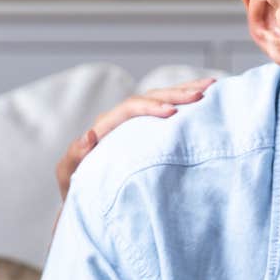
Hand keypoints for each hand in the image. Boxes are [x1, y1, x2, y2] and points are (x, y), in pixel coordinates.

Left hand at [54, 79, 212, 198]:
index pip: (130, 108)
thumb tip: (88, 136)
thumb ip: (74, 156)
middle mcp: (120, 119)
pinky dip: (184, 100)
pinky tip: (207, 95)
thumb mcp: (68, 175)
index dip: (150, 107)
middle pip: (150, 97)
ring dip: (184, 90)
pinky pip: (166, 109)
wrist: (83, 193)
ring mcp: (135, 122)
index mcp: (105, 126)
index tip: (172, 113)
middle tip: (200, 94)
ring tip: (210, 86)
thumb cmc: (76, 186)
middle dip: (175, 94)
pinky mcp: (146, 128)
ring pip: (161, 98)